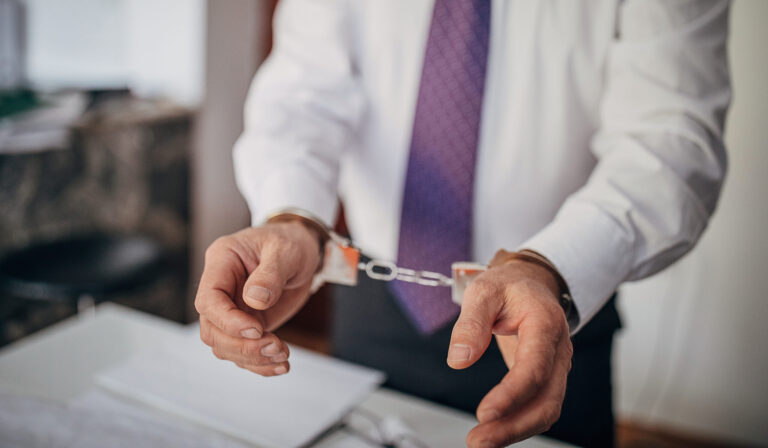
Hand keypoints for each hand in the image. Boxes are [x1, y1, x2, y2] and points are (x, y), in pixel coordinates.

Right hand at [194, 221, 321, 375]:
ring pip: (225, 346)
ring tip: (283, 355)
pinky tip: (281, 365)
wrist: (304, 249)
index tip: (256, 329)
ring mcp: (233, 308)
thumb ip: (270, 275)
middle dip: (242, 346)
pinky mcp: (248, 324)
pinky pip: (243, 351)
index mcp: (222, 262)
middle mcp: (222, 288)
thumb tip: (254, 301)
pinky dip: (260, 363)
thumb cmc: (291, 241)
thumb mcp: (285, 251)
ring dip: (252, 358)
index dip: (227, 321)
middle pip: (212, 329)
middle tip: (276, 346)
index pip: (208, 300)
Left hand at [447, 250, 572, 446]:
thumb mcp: (483, 291)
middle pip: (547, 399)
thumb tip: (458, 361)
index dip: (512, 395)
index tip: (484, 413)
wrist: (530, 283)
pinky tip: (494, 431)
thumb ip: (470, 324)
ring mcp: (557, 367)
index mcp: (545, 324)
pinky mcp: (547, 378)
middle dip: (514, 425)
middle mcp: (559, 350)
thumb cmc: (507, 287)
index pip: (535, 368)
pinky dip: (518, 423)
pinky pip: (539, 407)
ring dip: (515, 430)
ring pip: (547, 409)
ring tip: (481, 441)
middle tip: (478, 440)